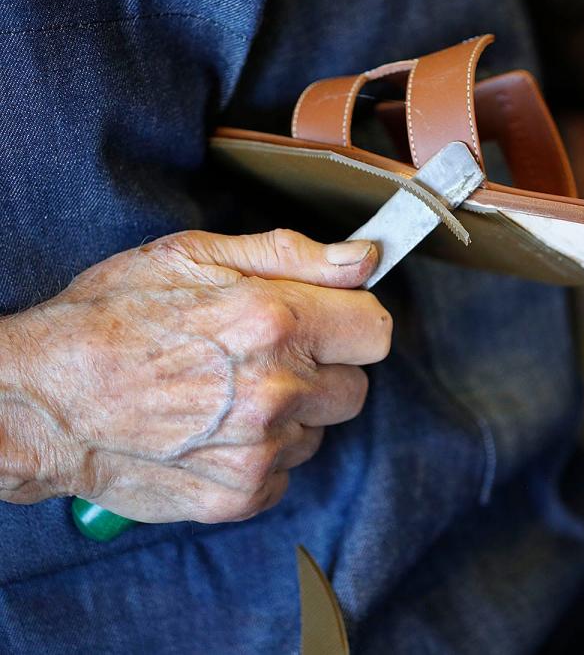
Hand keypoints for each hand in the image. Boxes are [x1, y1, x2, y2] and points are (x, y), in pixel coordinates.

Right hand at [0, 229, 390, 521]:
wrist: (39, 403)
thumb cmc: (109, 318)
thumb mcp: (192, 254)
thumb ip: (292, 255)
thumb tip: (364, 258)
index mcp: (274, 322)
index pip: (376, 331)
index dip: (351, 323)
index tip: (325, 322)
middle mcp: (277, 391)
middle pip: (354, 388)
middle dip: (321, 370)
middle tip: (263, 358)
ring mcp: (260, 451)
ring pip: (317, 433)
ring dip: (289, 416)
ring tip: (224, 396)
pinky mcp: (240, 496)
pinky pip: (284, 475)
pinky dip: (259, 458)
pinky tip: (212, 433)